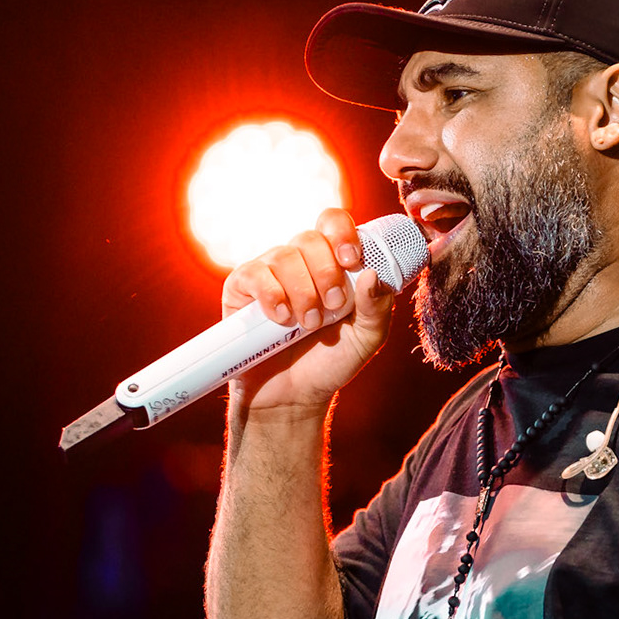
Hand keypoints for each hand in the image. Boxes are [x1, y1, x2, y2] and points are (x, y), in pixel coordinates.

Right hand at [220, 208, 396, 414]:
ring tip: (309, 325)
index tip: (351, 261)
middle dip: (326, 274)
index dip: (343, 233)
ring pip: (285, 256)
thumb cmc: (330, 360)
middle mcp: (299, 261)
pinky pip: (255, 275)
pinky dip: (272, 296)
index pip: (334, 222)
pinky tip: (281, 319)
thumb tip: (372, 275)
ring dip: (303, 292)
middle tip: (333, 307)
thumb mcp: (366, 338)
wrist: (293, 396)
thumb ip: (377, 308)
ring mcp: (269, 272)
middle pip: (310, 238)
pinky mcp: (242, 289)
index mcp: (332, 262)